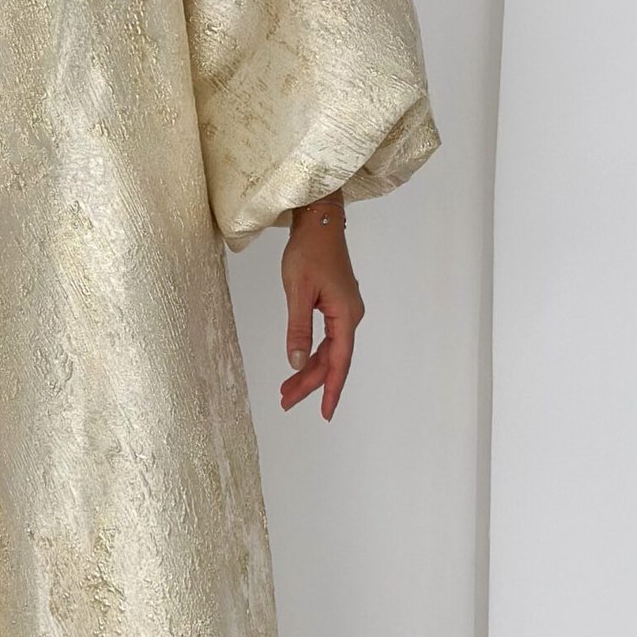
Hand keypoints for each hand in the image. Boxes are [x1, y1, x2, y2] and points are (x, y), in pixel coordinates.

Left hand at [278, 201, 363, 421]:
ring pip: (328, 351)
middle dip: (309, 383)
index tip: (324, 413)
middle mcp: (350, 317)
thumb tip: (295, 362)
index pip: (338, 362)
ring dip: (308, 370)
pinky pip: (327, 339)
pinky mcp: (337, 306)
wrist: (319, 223)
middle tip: (285, 402)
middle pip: (332, 360)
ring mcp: (345, 312)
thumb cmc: (309, 252)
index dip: (330, 389)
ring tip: (286, 390)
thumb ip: (298, 329)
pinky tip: (299, 365)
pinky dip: (312, 354)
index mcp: (345, 315)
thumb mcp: (298, 292)